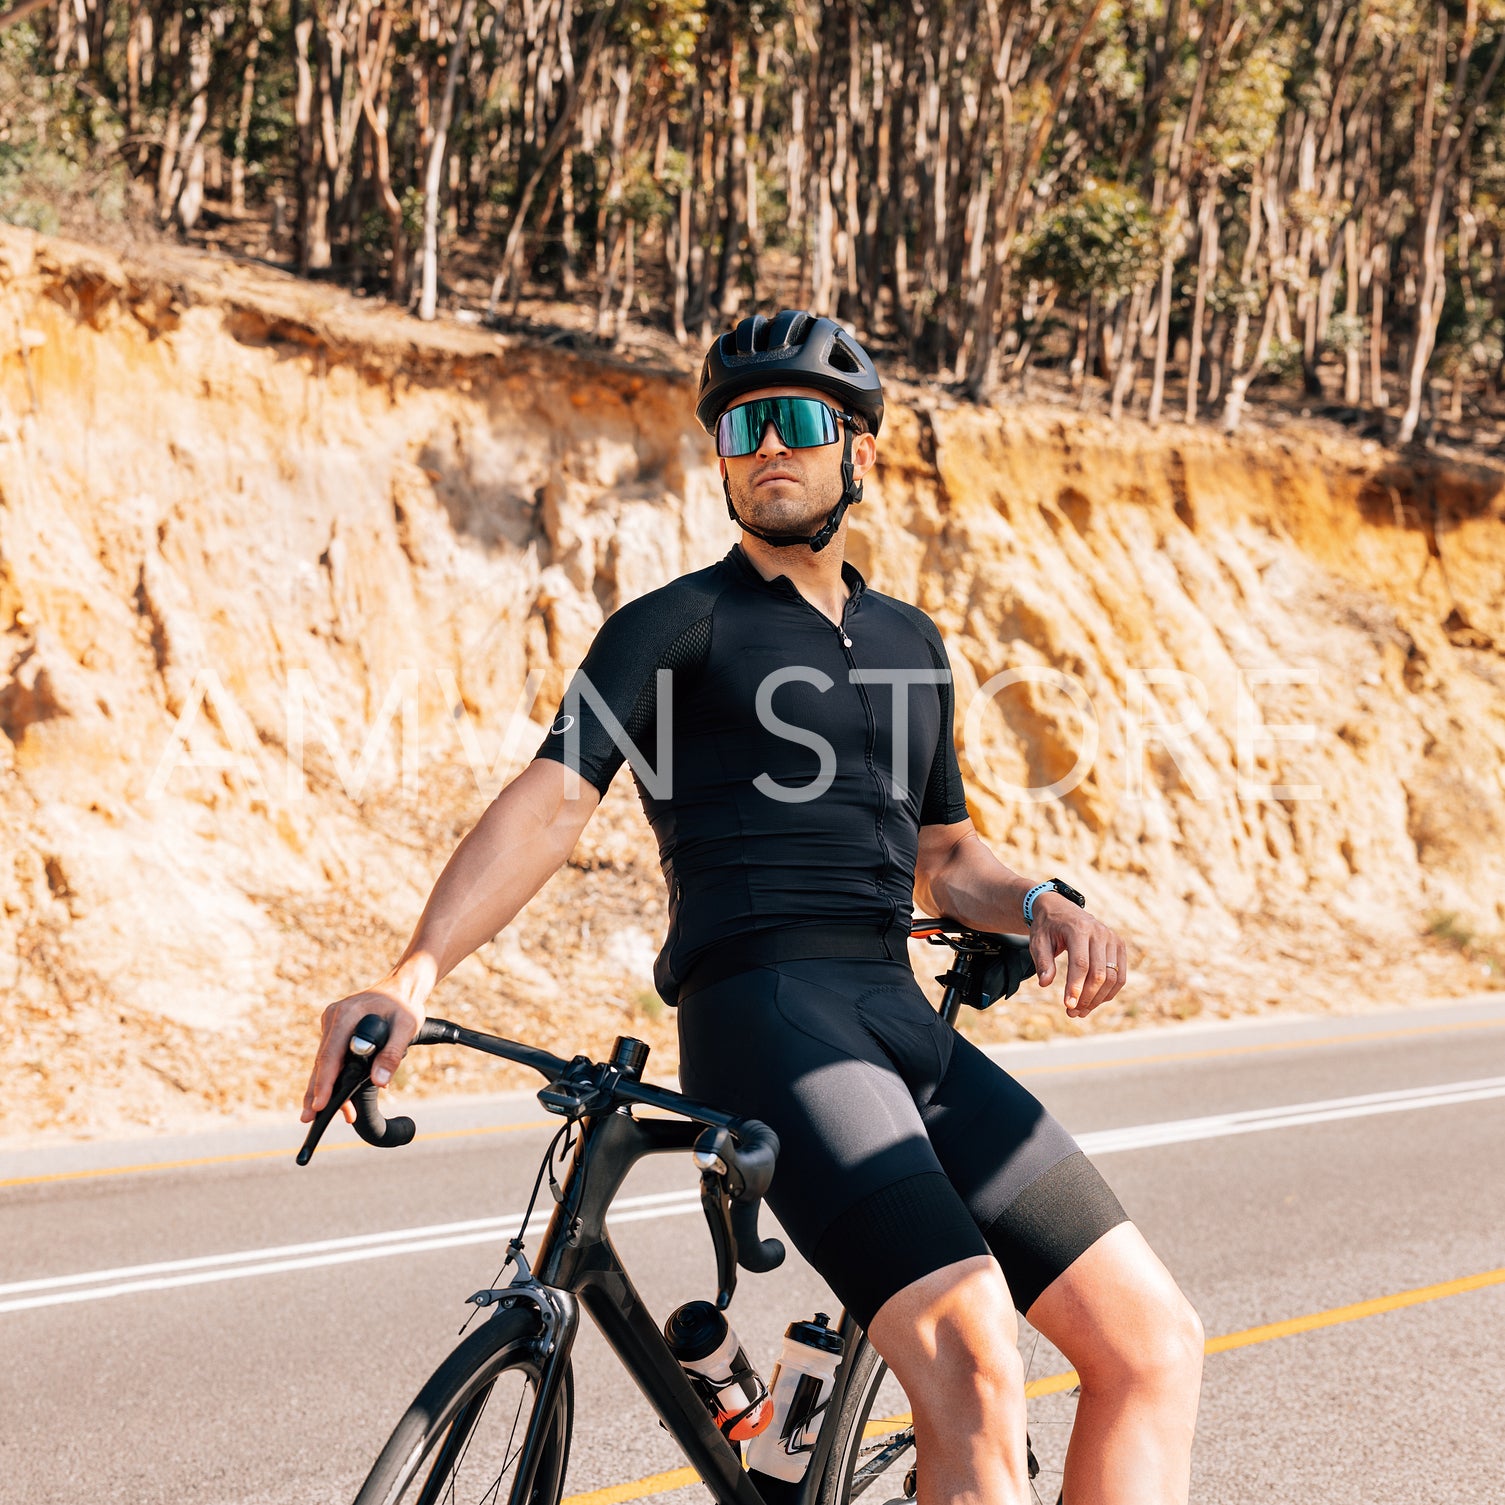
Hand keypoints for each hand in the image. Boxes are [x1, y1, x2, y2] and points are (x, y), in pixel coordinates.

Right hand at [300, 983, 425, 1122]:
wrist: (401, 987)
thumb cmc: (405, 1005)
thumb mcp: (406, 1027)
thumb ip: (392, 1053)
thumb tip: (379, 1082)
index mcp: (346, 1015)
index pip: (330, 1055)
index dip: (324, 1083)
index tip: (319, 1105)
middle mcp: (333, 1017)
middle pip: (322, 1062)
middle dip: (317, 1092)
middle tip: (309, 1119)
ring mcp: (331, 1023)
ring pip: (324, 1061)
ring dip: (326, 1087)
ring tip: (326, 1114)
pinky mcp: (335, 1030)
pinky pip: (331, 1056)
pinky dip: (333, 1075)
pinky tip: (337, 1096)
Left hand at [1027, 893, 1127, 1018]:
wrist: (1060, 908)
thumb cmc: (1047, 927)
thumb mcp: (1038, 941)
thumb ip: (1043, 962)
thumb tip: (1045, 984)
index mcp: (1079, 929)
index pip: (1081, 964)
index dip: (1075, 987)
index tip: (1068, 1006)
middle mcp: (1100, 932)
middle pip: (1099, 973)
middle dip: (1086, 997)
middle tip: (1071, 1013)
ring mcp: (1112, 938)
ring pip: (1113, 978)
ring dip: (1098, 999)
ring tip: (1080, 1012)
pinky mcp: (1119, 946)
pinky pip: (1120, 976)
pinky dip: (1109, 992)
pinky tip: (1094, 1001)